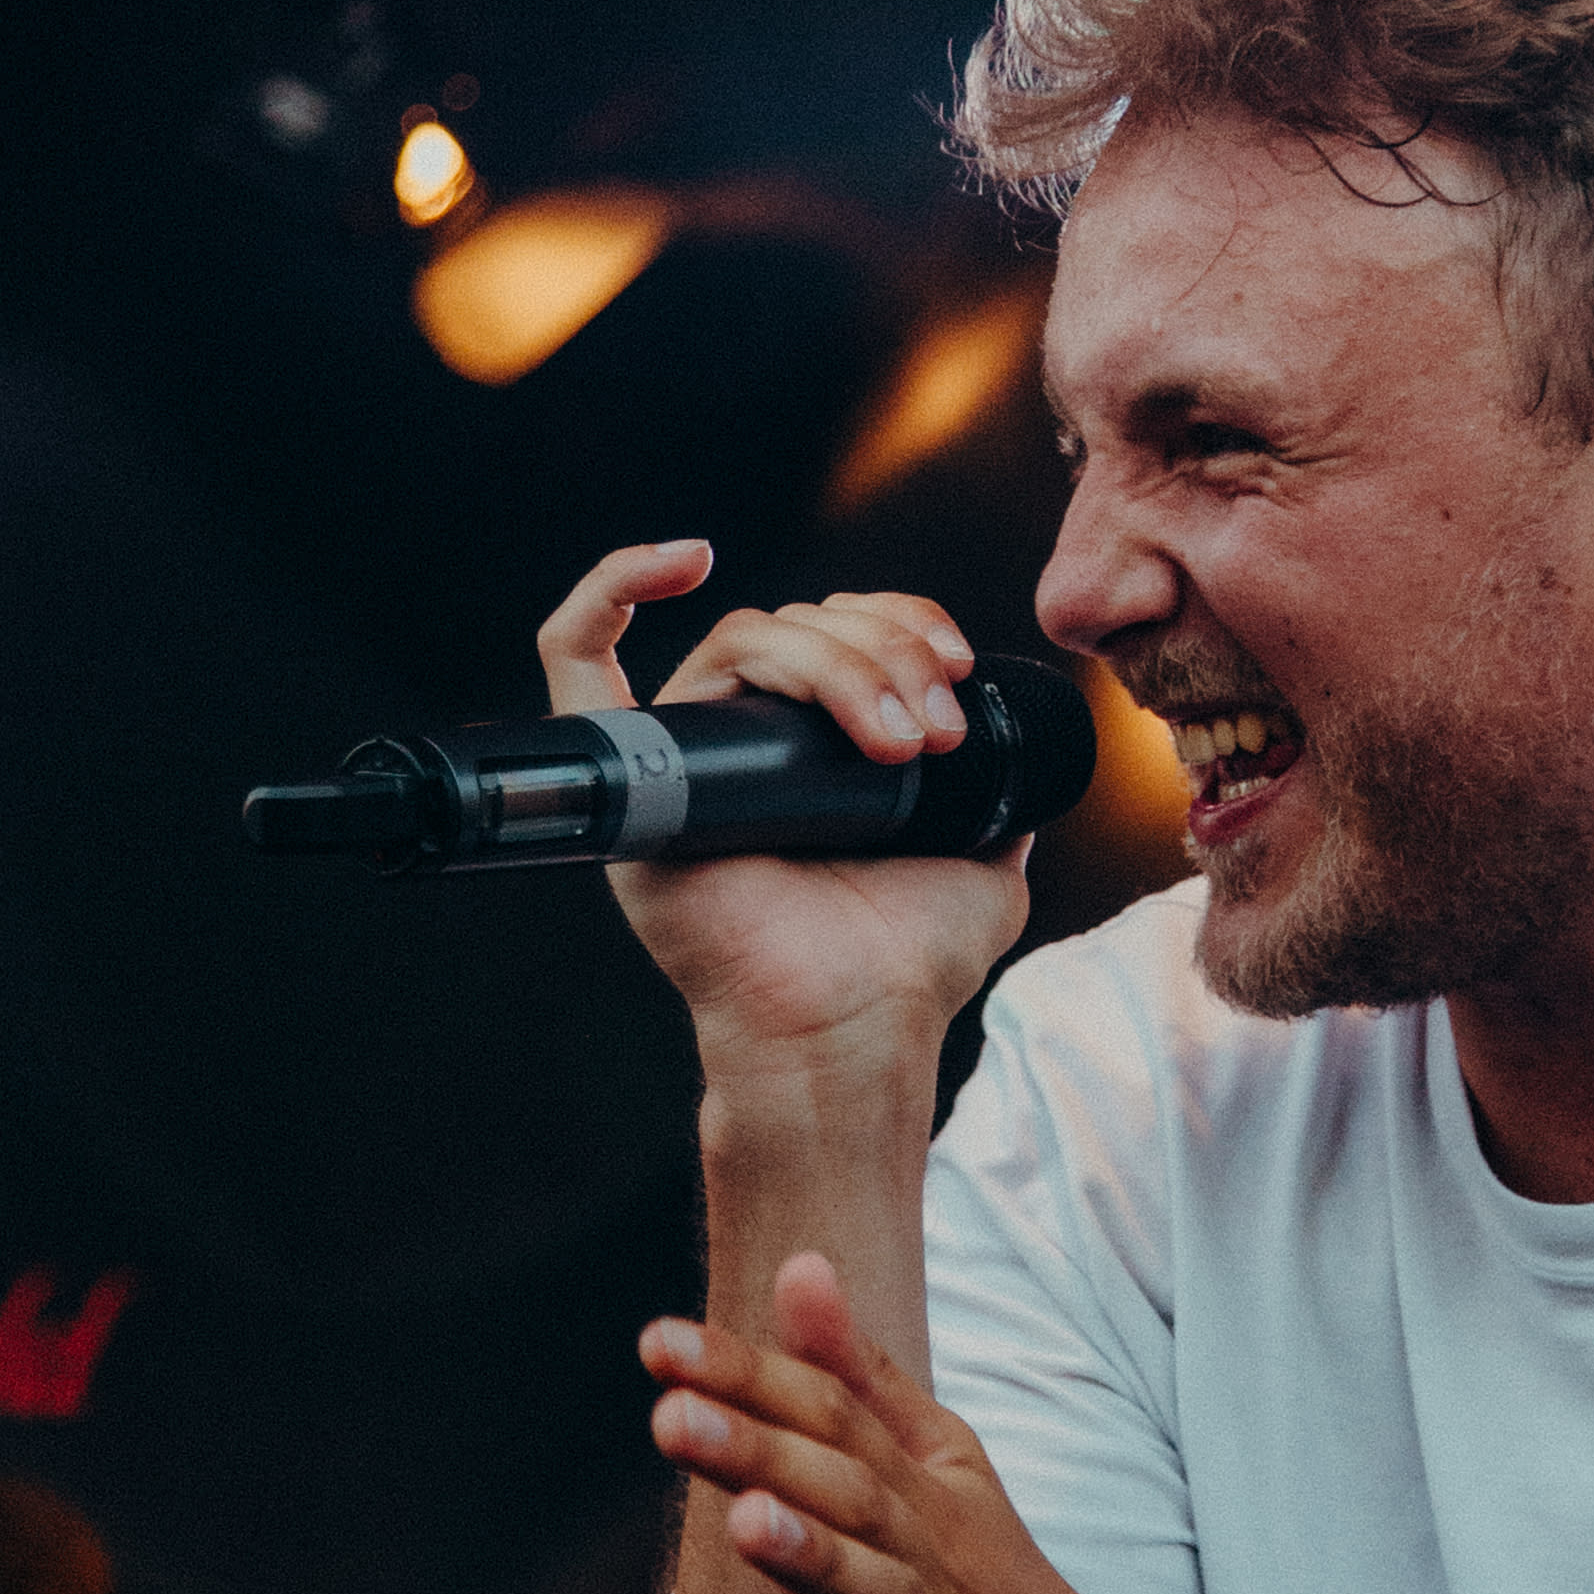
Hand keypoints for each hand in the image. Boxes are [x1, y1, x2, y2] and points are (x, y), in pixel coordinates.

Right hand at [541, 541, 1037, 1075]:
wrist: (859, 1034)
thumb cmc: (907, 967)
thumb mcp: (985, 859)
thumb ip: (999, 799)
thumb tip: (1016, 743)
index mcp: (808, 752)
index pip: (837, 629)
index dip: (897, 620)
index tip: (955, 664)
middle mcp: (740, 747)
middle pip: (797, 626)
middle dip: (882, 650)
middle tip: (935, 725)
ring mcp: (680, 762)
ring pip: (743, 639)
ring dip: (835, 660)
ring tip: (900, 737)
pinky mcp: (633, 788)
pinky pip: (577, 662)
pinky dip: (612, 586)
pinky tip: (683, 559)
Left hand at [644, 1253, 1138, 1593]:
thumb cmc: (994, 1589)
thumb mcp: (944, 1470)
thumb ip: (863, 1377)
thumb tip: (799, 1265)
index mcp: (930, 1490)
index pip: (836, 1417)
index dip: (751, 1380)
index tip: (659, 1343)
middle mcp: (938, 1561)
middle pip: (852, 1493)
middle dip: (764, 1452)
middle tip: (670, 1414)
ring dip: (817, 1561)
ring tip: (745, 1523)